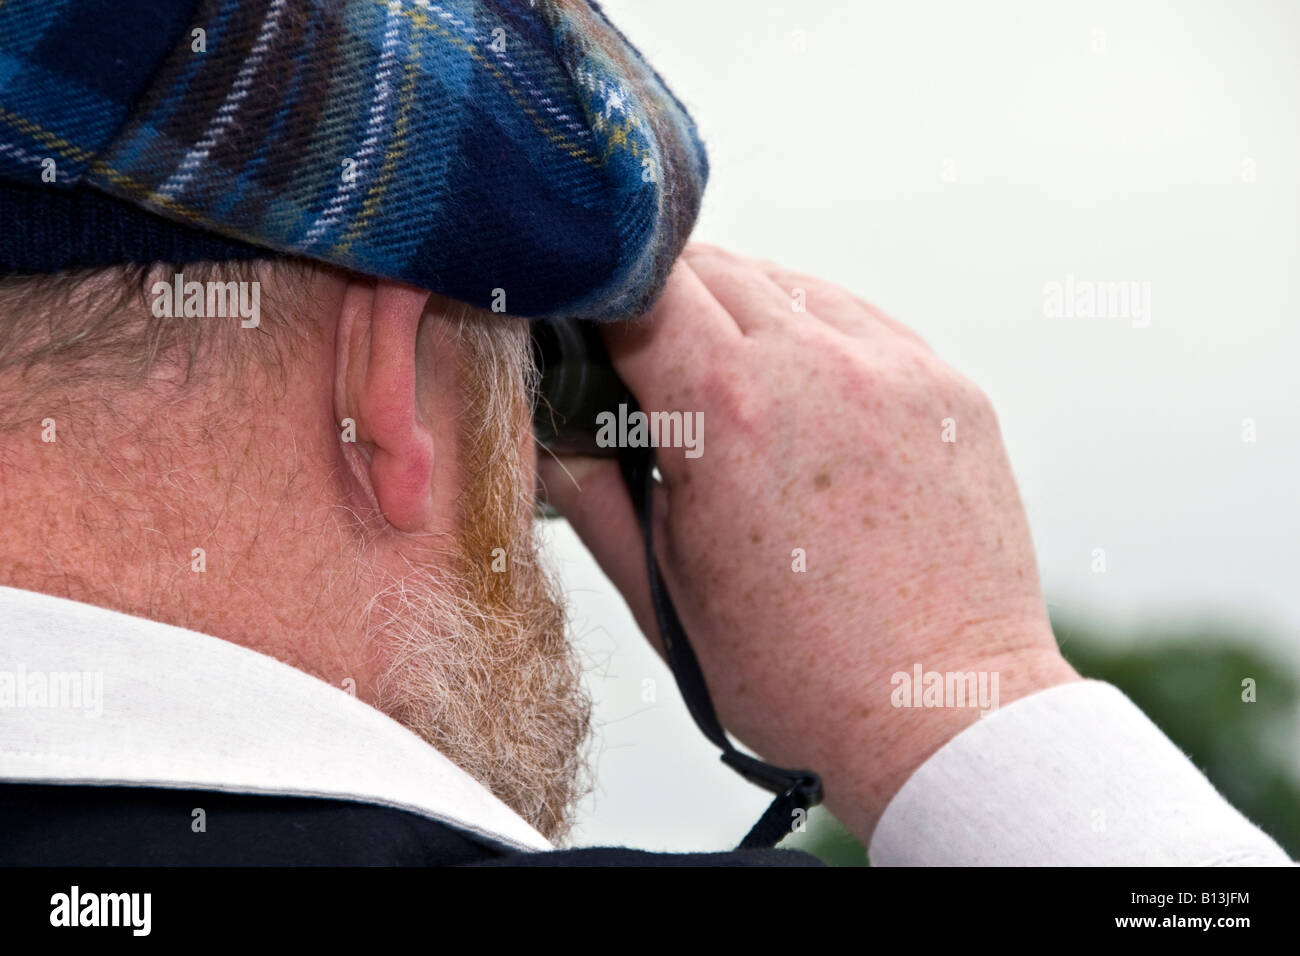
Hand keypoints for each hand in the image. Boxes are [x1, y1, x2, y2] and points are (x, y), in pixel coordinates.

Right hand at [538, 244, 1077, 841]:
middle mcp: (818, 366)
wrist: (938, 714)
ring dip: (744, 313)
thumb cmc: (797, 673)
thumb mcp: (661, 589)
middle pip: (712, 268)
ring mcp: (897, 369)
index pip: (638, 287)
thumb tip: (545, 424)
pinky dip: (816, 338)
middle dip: (665, 302)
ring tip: (733, 394)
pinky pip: (861, 321)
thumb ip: (588, 490)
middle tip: (653, 368)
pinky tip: (804, 401)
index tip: (589, 330)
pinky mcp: (949, 388)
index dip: (599, 300)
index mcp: (727, 413)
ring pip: (789, 283)